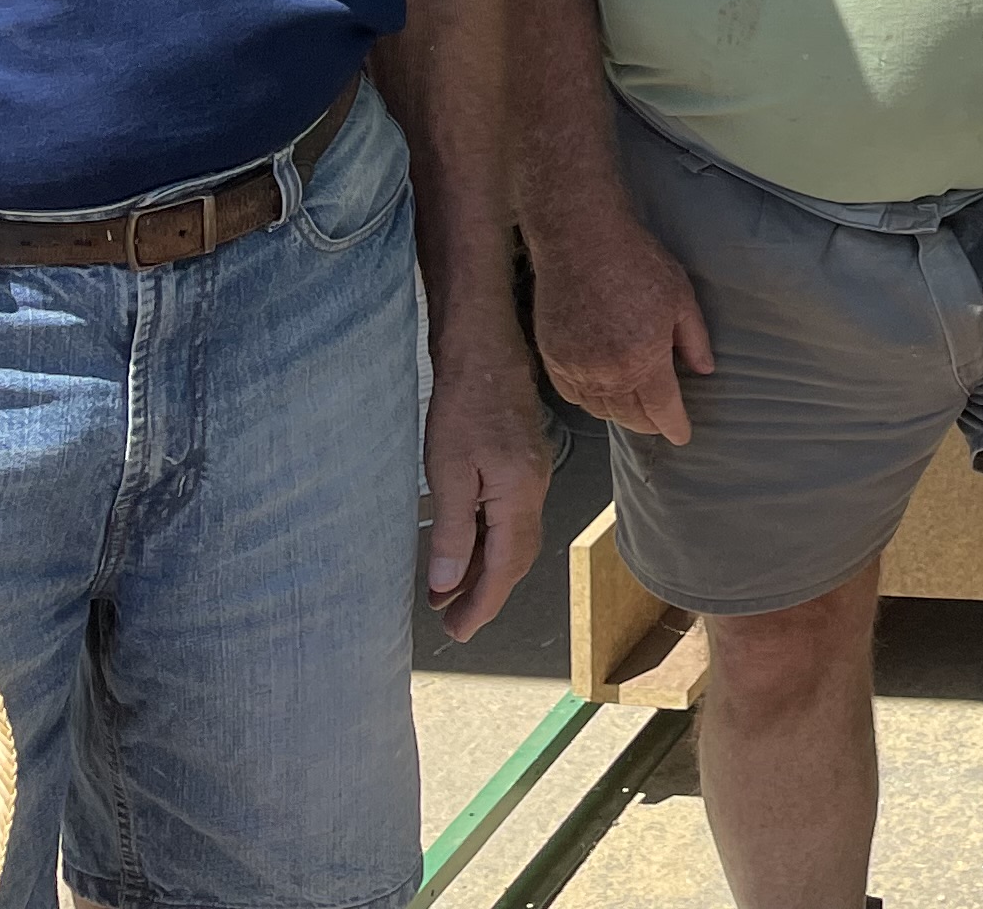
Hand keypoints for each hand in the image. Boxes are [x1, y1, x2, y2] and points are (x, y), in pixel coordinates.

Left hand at [421, 320, 551, 640]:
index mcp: (519, 495)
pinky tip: (466, 546)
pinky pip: (512, 517)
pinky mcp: (523, 463)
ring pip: (515, 539)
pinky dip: (490, 542)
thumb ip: (452, 531)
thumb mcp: (448, 472)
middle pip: (517, 558)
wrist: (485, 351)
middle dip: (486, 593)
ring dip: (486, 569)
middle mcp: (534, 490)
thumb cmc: (463, 405)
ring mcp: (533, 475)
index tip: (459, 631)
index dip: (482, 603)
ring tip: (451, 593)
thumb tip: (448, 584)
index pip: (506, 567)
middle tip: (454, 622)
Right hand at [528, 203, 714, 444]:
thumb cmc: (637, 263)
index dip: (674, 426)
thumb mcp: (681, 297)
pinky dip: (591, 402)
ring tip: (635, 413)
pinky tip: (602, 396)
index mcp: (644, 361)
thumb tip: (704, 370)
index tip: (683, 435)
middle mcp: (608, 374)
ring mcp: (577, 369)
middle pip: (631, 416)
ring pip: (601, 410)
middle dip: (649, 424)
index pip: (662, 409)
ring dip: (621, 416)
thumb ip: (694, 340)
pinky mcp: (553, 359)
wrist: (581, 242)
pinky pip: (574, 396)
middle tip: (660, 424)